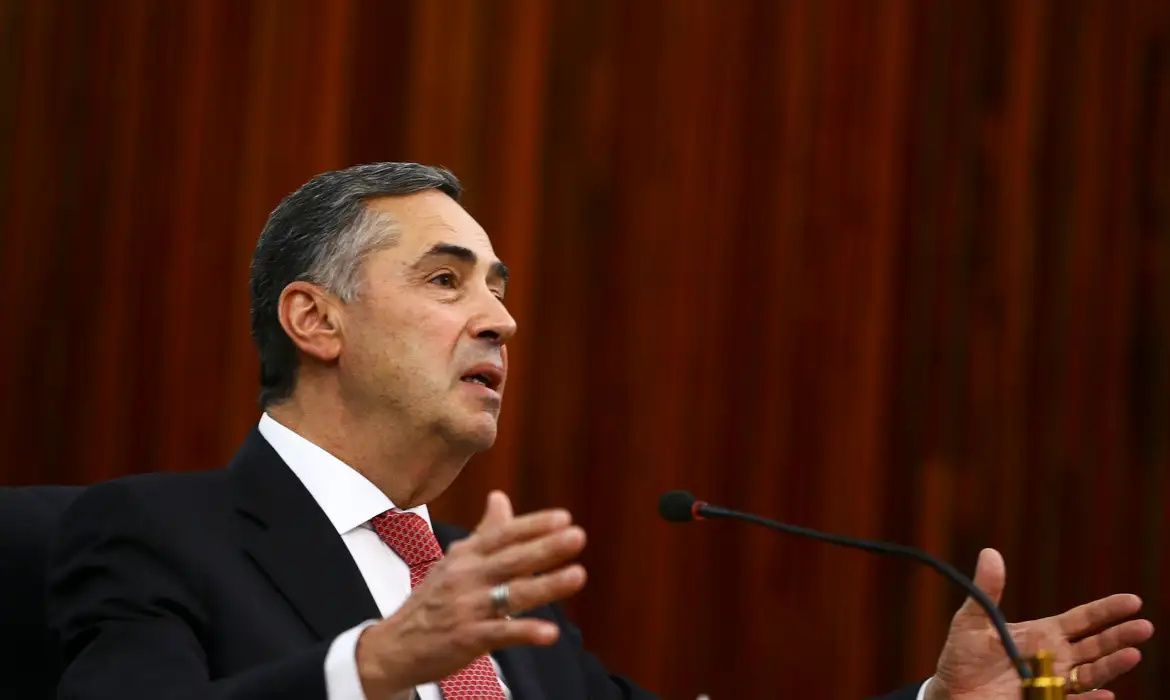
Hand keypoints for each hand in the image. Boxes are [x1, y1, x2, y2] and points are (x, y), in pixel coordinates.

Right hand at [355, 491, 587, 697]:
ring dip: (546, 586)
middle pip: (511, 559)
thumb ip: (485, 532)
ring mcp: (466, 608)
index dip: (533, 525)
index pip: (503, 535)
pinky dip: (526, 632)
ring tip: (577, 575)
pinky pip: (500, 633)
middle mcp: (466, 577)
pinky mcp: (466, 638)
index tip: (564, 517)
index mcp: (466, 555)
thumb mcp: (455, 560)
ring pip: (512, 594)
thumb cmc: (433, 599)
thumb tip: (500, 496)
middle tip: (577, 535)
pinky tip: (550, 632)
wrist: (396, 644)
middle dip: (545, 547)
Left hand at [927, 549, 1153, 699]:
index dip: (1107, 611)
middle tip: (1144, 626)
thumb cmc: (964, 655)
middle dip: (1120, 636)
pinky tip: (1106, 693)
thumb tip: (990, 552)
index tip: (1132, 601)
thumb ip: (987, 590)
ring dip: (1112, 666)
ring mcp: (1054, 683)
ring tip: (1133, 654)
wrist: (953, 690)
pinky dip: (1090, 699)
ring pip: (1091, 674)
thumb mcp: (972, 620)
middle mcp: (1056, 658)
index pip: (1083, 620)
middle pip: (1096, 646)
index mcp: (1043, 634)